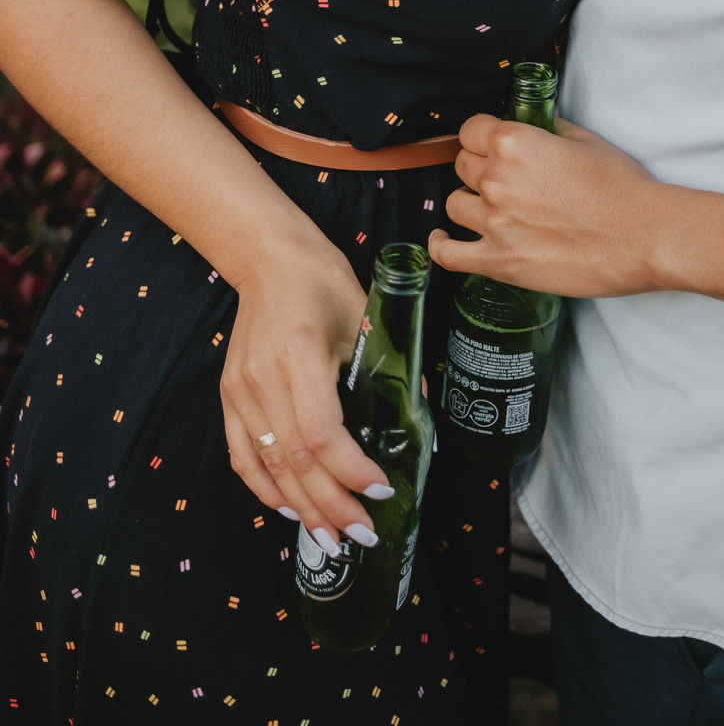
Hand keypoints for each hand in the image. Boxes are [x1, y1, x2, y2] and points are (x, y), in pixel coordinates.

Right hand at [221, 233, 391, 552]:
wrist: (268, 257)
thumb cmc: (322, 280)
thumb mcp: (366, 315)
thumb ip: (391, 369)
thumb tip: (421, 424)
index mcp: (299, 356)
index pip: (322, 434)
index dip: (351, 471)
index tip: (380, 489)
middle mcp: (262, 379)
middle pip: (295, 461)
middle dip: (331, 506)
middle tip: (363, 534)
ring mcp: (239, 390)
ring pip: (268, 466)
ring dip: (301, 509)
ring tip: (332, 540)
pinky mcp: (228, 395)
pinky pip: (243, 455)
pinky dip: (264, 488)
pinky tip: (289, 509)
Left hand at [429, 113, 663, 296]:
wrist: (643, 236)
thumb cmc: (621, 188)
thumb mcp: (586, 141)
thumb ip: (549, 131)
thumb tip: (536, 127)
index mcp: (514, 143)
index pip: (470, 130)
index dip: (481, 136)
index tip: (488, 144)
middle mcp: (497, 179)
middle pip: (462, 165)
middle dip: (478, 167)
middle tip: (503, 178)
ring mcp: (494, 223)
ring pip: (455, 204)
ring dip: (471, 203)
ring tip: (491, 209)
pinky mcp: (499, 261)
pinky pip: (449, 255)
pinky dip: (441, 247)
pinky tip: (443, 241)